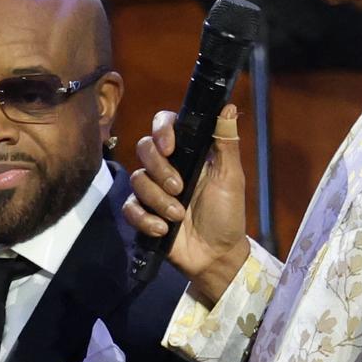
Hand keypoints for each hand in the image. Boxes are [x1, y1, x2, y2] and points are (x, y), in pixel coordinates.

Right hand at [123, 103, 249, 305]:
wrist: (215, 254)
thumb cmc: (227, 213)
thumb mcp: (231, 177)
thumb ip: (226, 142)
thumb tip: (228, 106)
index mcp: (189, 154)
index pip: (165, 126)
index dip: (162, 131)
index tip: (170, 147)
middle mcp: (167, 167)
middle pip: (144, 149)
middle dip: (159, 169)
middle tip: (179, 188)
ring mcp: (153, 191)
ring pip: (137, 180)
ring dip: (158, 200)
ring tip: (178, 215)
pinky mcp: (142, 214)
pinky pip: (130, 208)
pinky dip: (145, 219)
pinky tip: (163, 229)